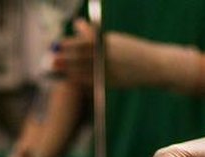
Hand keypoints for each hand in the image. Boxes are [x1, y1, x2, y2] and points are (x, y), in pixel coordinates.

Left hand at [52, 19, 198, 89]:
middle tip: (51, 59)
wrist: (154, 66)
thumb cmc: (132, 51)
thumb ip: (93, 34)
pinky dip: (78, 80)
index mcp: (108, 43)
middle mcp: (107, 57)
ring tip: (56, 69)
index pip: (83, 43)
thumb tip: (77, 24)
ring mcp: (108, 71)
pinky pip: (90, 82)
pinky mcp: (110, 83)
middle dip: (64, 59)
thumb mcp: (114, 40)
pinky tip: (70, 78)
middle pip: (80, 58)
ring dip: (67, 70)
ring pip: (82, 71)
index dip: (68, 44)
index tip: (57, 44)